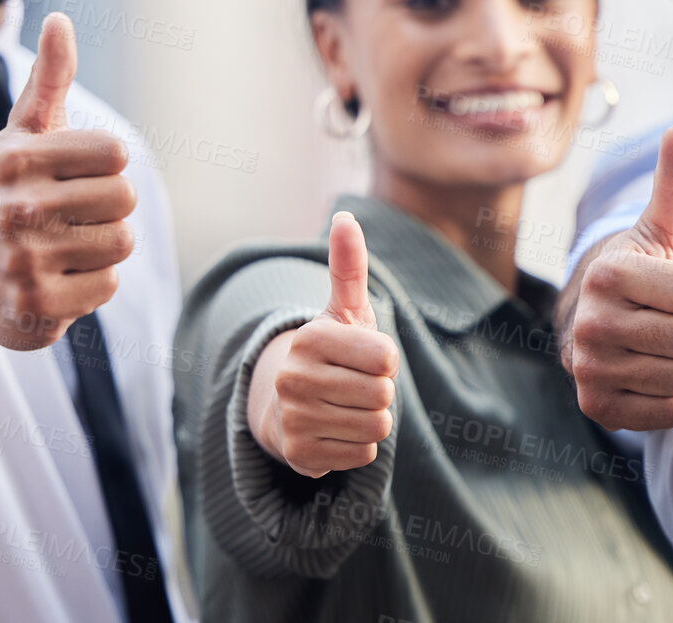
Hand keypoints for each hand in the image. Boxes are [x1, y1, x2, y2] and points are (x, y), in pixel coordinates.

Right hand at [0, 13, 137, 349]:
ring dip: (100, 247)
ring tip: (62, 248)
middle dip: (106, 210)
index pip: (116, 155)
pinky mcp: (34, 308)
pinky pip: (106, 286)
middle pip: (123, 200)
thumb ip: (48, 78)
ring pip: (120, 244)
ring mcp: (22, 262)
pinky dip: (91, 284)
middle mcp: (14, 209)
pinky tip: (57, 279)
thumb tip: (59, 20)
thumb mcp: (22, 133)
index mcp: (16, 158)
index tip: (72, 178)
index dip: (105, 168)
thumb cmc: (7, 192)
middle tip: (69, 218)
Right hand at [253, 212, 399, 478]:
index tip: (364, 357)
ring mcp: (293, 418)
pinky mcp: (298, 455)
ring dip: (371, 420)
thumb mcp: (343, 310)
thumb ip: (348, 266)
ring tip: (345, 408)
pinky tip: (334, 431)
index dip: (385, 360)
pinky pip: (362, 454)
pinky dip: (357, 446)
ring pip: (376, 427)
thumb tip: (345, 218)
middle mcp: (294, 378)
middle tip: (354, 387)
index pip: (386, 357)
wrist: (286, 405)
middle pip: (382, 395)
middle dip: (380, 394)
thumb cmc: (330, 352)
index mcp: (310, 338)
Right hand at [564, 125, 672, 430]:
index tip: (663, 287)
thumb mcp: (664, 228)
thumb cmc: (646, 273)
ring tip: (652, 347)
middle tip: (660, 321)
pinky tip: (645, 377)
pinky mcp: (596, 408)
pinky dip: (668, 399)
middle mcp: (588, 323)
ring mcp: (588, 369)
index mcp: (606, 273)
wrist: (608, 323)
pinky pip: (669, 412)